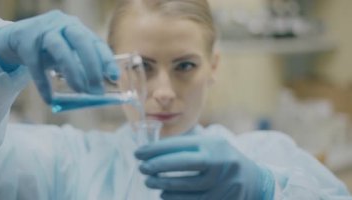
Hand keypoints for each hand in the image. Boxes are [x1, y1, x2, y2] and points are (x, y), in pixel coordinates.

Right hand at [0, 10, 118, 102]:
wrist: (16, 37)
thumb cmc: (50, 48)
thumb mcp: (68, 51)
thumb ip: (81, 65)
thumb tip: (99, 90)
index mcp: (77, 28)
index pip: (96, 41)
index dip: (106, 59)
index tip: (115, 77)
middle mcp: (62, 25)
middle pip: (81, 41)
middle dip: (92, 66)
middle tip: (97, 89)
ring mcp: (43, 31)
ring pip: (60, 50)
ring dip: (72, 72)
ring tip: (80, 90)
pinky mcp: (25, 41)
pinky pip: (36, 65)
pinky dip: (43, 84)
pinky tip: (49, 100)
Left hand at [135, 134, 274, 199]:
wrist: (254, 181)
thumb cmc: (223, 159)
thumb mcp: (211, 145)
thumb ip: (187, 145)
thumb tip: (154, 149)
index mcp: (214, 144)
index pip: (180, 145)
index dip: (156, 149)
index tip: (139, 153)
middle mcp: (220, 162)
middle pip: (184, 164)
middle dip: (158, 165)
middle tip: (142, 168)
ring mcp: (222, 184)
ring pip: (187, 187)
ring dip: (164, 185)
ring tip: (149, 182)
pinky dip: (175, 199)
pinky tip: (164, 195)